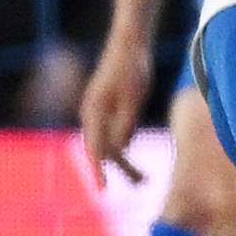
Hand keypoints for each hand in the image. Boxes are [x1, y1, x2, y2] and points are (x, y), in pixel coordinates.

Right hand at [79, 32, 153, 179]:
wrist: (129, 43)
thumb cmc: (133, 69)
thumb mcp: (134, 98)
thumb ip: (125, 124)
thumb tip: (120, 148)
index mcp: (93, 111)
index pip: (95, 148)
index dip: (98, 172)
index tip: (103, 191)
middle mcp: (91, 113)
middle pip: (102, 150)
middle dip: (120, 169)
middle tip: (142, 184)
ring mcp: (97, 111)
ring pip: (108, 143)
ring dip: (123, 161)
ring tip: (144, 179)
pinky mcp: (106, 108)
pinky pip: (112, 134)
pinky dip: (123, 147)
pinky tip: (134, 155)